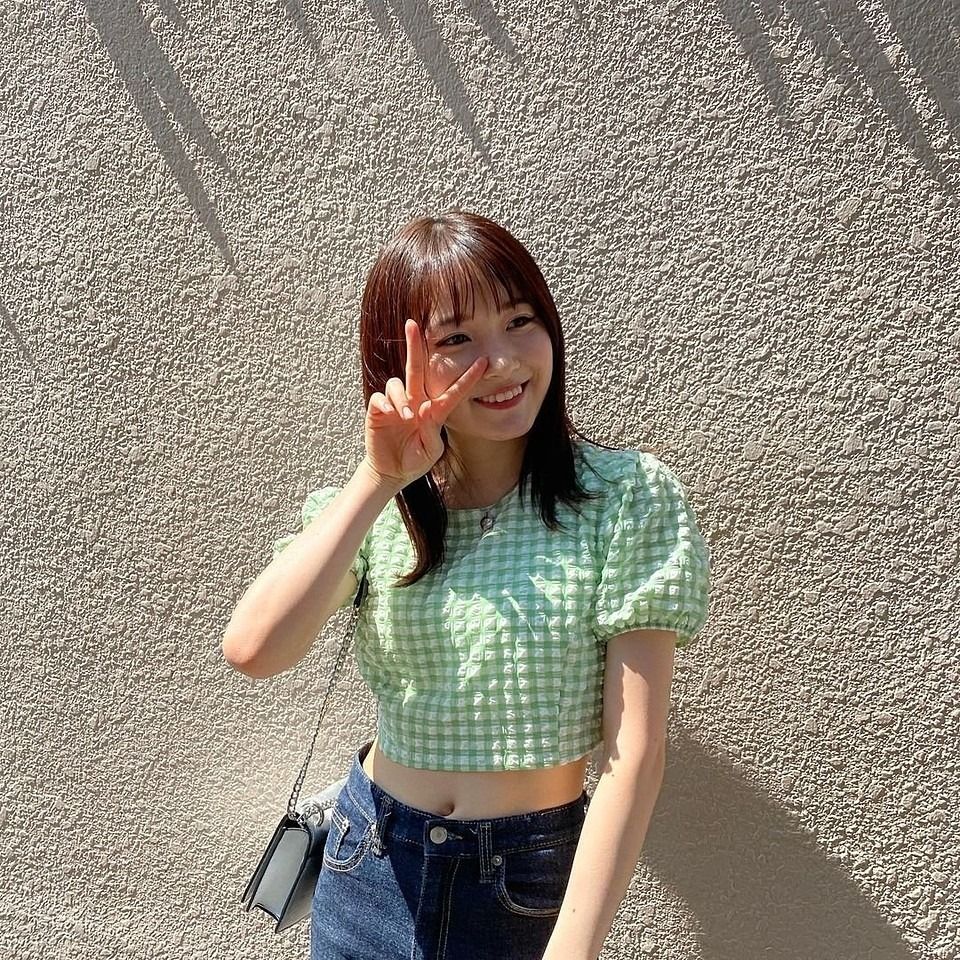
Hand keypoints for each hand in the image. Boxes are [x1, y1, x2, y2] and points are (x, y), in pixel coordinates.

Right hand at [362, 318, 487, 489]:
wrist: (391, 471)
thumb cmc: (415, 460)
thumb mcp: (429, 451)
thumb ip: (430, 432)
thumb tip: (424, 409)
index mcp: (434, 412)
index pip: (453, 391)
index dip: (468, 377)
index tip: (484, 362)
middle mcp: (416, 401)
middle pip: (417, 369)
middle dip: (415, 346)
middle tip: (412, 323)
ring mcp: (396, 404)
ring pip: (397, 384)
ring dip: (402, 398)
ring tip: (406, 416)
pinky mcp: (378, 410)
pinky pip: (380, 397)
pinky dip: (384, 402)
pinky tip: (388, 412)